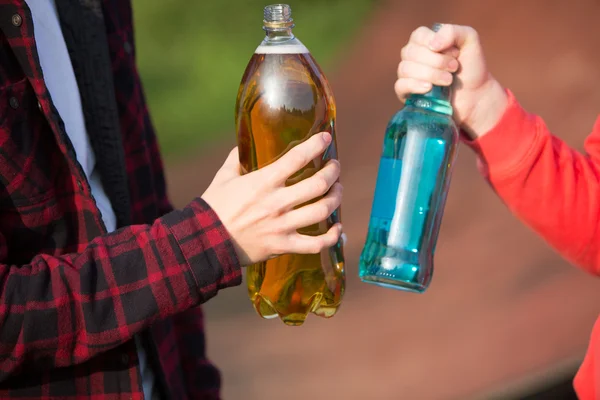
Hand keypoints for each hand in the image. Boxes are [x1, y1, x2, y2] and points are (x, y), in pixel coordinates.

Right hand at [201, 132, 342, 265]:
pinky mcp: (283, 245)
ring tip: (337, 190)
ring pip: (322, 211)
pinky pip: (316, 244)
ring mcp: (282, 226)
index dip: (316, 145)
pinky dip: (331, 236)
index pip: (297, 158)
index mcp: (263, 182)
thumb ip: (236, 159)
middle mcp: (277, 203)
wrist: (205, 242)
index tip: (326, 138)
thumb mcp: (223, 177)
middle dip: (332, 172)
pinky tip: (337, 227)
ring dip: (335, 198)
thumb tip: (243, 145)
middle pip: (318, 184)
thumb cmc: (214, 207)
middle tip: (334, 167)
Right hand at [395, 24, 508, 138]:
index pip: (418, 35)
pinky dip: (414, 85)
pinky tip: (429, 88)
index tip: (455, 52)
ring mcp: (408, 75)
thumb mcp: (470, 40)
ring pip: (405, 68)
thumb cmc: (471, 67)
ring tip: (448, 80)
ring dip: (430, 74)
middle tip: (455, 67)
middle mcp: (413, 57)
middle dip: (436, 61)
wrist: (475, 96)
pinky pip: (400, 85)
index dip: (434, 42)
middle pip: (411, 52)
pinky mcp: (407, 93)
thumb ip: (452, 31)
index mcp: (425, 42)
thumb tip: (432, 45)